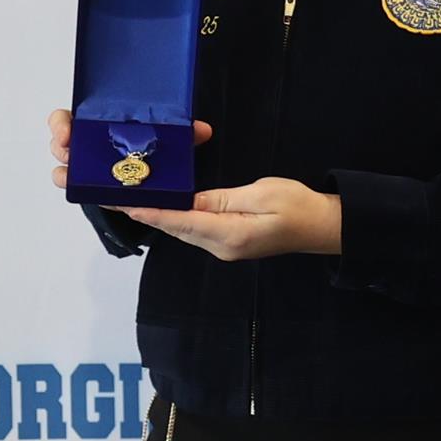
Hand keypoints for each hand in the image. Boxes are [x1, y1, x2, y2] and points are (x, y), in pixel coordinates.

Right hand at [49, 107, 211, 190]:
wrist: (155, 170)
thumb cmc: (149, 144)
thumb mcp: (164, 134)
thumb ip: (181, 131)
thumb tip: (201, 130)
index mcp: (97, 124)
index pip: (67, 117)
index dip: (60, 123)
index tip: (67, 131)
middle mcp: (88, 146)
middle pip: (61, 144)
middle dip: (60, 148)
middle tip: (68, 150)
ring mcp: (89, 169)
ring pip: (66, 170)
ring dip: (65, 173)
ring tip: (70, 177)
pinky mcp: (96, 189)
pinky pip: (83, 191)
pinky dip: (83, 192)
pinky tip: (90, 193)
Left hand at [123, 177, 342, 259]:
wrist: (324, 227)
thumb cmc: (299, 206)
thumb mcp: (261, 192)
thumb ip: (223, 199)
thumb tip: (190, 201)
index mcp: (230, 234)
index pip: (181, 221)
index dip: (151, 212)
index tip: (123, 204)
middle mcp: (222, 247)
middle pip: (176, 228)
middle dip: (147, 213)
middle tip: (116, 197)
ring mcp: (225, 248)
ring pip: (183, 230)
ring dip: (158, 216)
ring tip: (131, 199)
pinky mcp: (229, 243)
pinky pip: (194, 231)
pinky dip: (175, 219)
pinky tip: (162, 207)